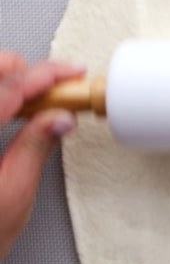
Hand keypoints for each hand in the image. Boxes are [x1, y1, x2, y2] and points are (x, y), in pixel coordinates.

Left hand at [0, 52, 83, 257]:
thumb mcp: (13, 193)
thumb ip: (35, 148)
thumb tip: (58, 118)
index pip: (7, 88)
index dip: (44, 75)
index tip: (69, 73)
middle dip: (22, 70)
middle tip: (55, 84)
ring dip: (6, 81)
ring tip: (36, 96)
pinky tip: (10, 108)